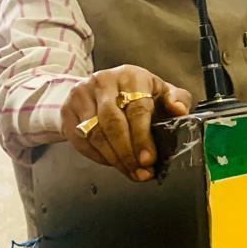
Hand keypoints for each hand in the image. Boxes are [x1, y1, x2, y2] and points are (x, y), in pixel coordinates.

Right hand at [59, 65, 194, 181]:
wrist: (104, 88)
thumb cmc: (140, 93)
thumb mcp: (162, 92)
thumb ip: (177, 100)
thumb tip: (179, 110)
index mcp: (131, 75)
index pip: (137, 108)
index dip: (142, 137)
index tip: (149, 159)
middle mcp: (103, 81)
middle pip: (113, 123)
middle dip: (127, 153)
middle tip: (140, 171)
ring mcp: (81, 95)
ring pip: (95, 134)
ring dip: (114, 158)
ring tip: (131, 172)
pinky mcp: (67, 110)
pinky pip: (80, 140)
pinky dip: (98, 156)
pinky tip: (113, 163)